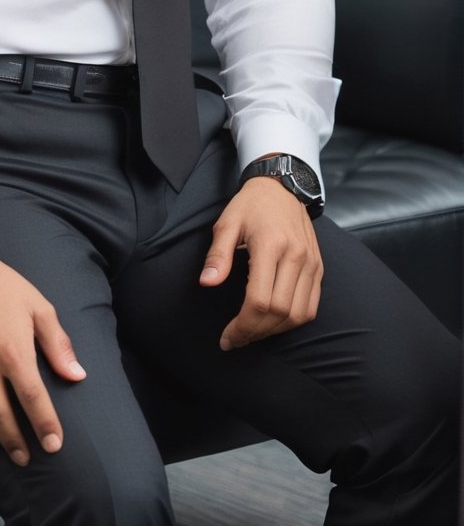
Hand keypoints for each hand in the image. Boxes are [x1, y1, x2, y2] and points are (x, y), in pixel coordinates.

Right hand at [0, 243, 85, 463]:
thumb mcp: (38, 307)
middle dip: (16, 443)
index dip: (45, 425)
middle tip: (26, 458)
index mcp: (13, 350)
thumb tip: (77, 375)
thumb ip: (58, 344)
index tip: (54, 445)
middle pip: (0, 416)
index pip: (33, 398)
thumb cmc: (2, 288)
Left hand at [199, 178, 322, 350]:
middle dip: (255, 333)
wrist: (282, 186)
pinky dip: (293, 321)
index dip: (242, 326)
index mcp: (271, 245)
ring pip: (298, 314)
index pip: (259, 300)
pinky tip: (273, 322)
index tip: (227, 337)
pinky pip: (311, 307)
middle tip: (236, 339)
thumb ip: (217, 254)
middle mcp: (296, 256)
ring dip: (274, 331)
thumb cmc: (251, 204)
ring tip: (252, 332)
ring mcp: (311, 263)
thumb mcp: (227, 222)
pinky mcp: (319, 267)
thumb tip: (207, 283)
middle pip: (279, 312)